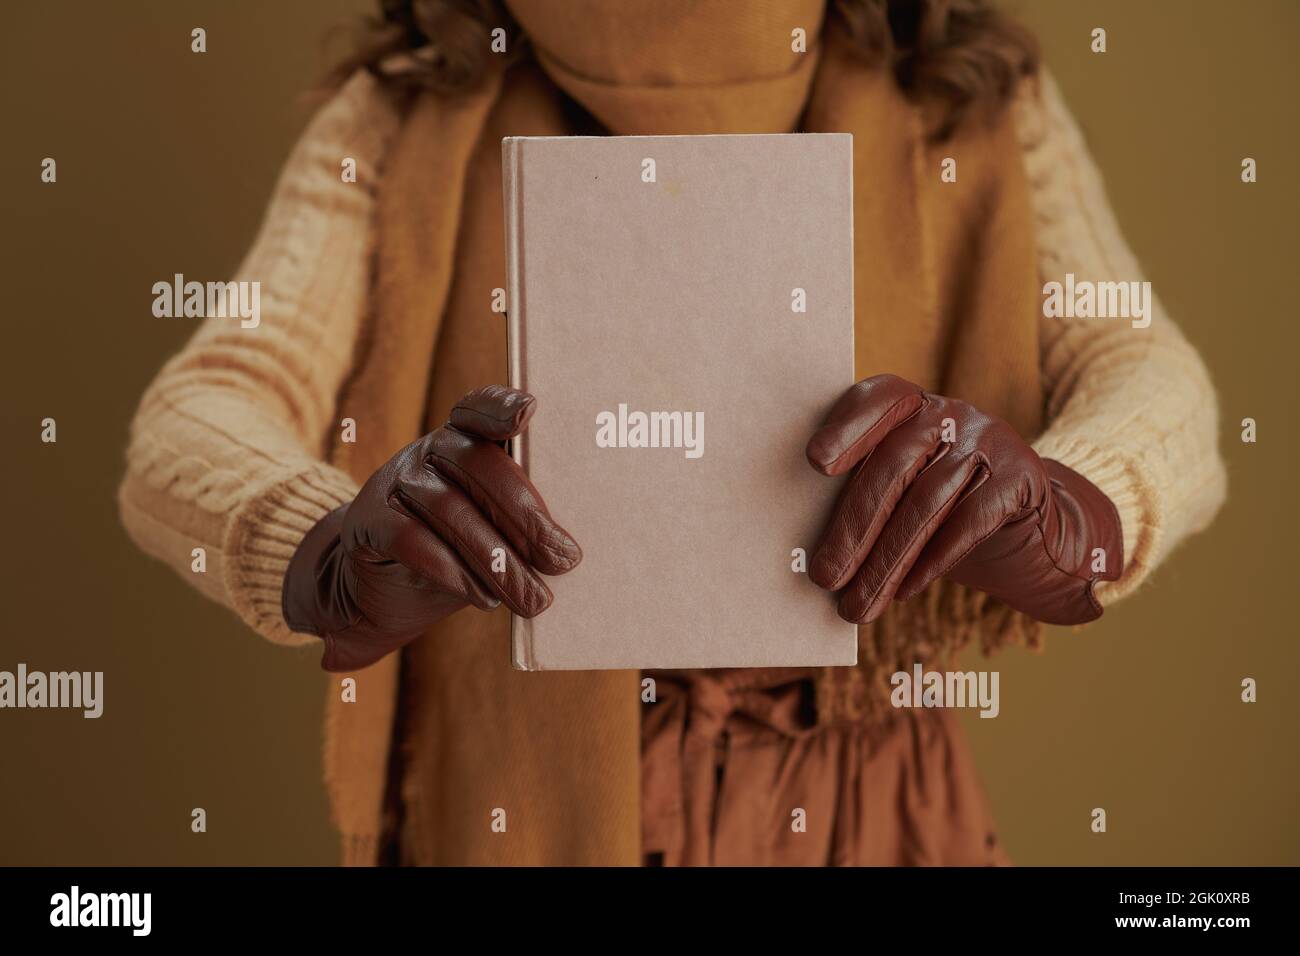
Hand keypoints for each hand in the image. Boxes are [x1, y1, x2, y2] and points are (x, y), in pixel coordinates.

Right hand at [282, 385, 581, 670]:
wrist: (381, 586)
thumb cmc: (455, 551)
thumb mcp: (490, 529)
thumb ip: (518, 522)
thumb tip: (564, 551)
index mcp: (463, 439)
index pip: (478, 409)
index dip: (500, 407)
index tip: (529, 411)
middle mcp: (428, 451)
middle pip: (477, 465)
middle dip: (526, 518)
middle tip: (562, 560)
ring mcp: (395, 482)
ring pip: (450, 511)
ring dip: (498, 561)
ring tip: (532, 598)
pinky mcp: (368, 521)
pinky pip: (410, 539)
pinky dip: (451, 570)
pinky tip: (483, 596)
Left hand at [806, 374, 1122, 624]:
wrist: (1031, 534)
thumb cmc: (943, 517)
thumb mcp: (903, 495)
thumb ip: (866, 497)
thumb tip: (815, 550)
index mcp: (911, 407)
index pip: (877, 400)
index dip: (846, 427)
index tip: (815, 462)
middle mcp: (950, 415)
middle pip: (894, 465)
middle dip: (854, 527)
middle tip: (825, 576)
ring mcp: (990, 441)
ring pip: (927, 501)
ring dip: (886, 560)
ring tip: (858, 604)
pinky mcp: (1022, 477)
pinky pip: (970, 520)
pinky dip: (933, 560)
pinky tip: (904, 591)